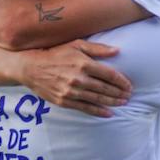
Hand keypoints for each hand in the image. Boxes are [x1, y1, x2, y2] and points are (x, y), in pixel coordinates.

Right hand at [17, 40, 131, 117]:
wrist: (30, 67)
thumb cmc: (55, 54)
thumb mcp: (76, 45)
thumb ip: (97, 49)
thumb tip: (118, 51)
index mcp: (84, 64)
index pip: (110, 75)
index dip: (122, 81)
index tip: (129, 85)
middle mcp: (78, 78)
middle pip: (106, 88)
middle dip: (120, 93)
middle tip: (129, 96)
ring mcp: (71, 91)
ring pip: (98, 99)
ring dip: (113, 102)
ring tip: (123, 103)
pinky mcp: (64, 100)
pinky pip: (85, 108)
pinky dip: (99, 111)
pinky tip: (109, 113)